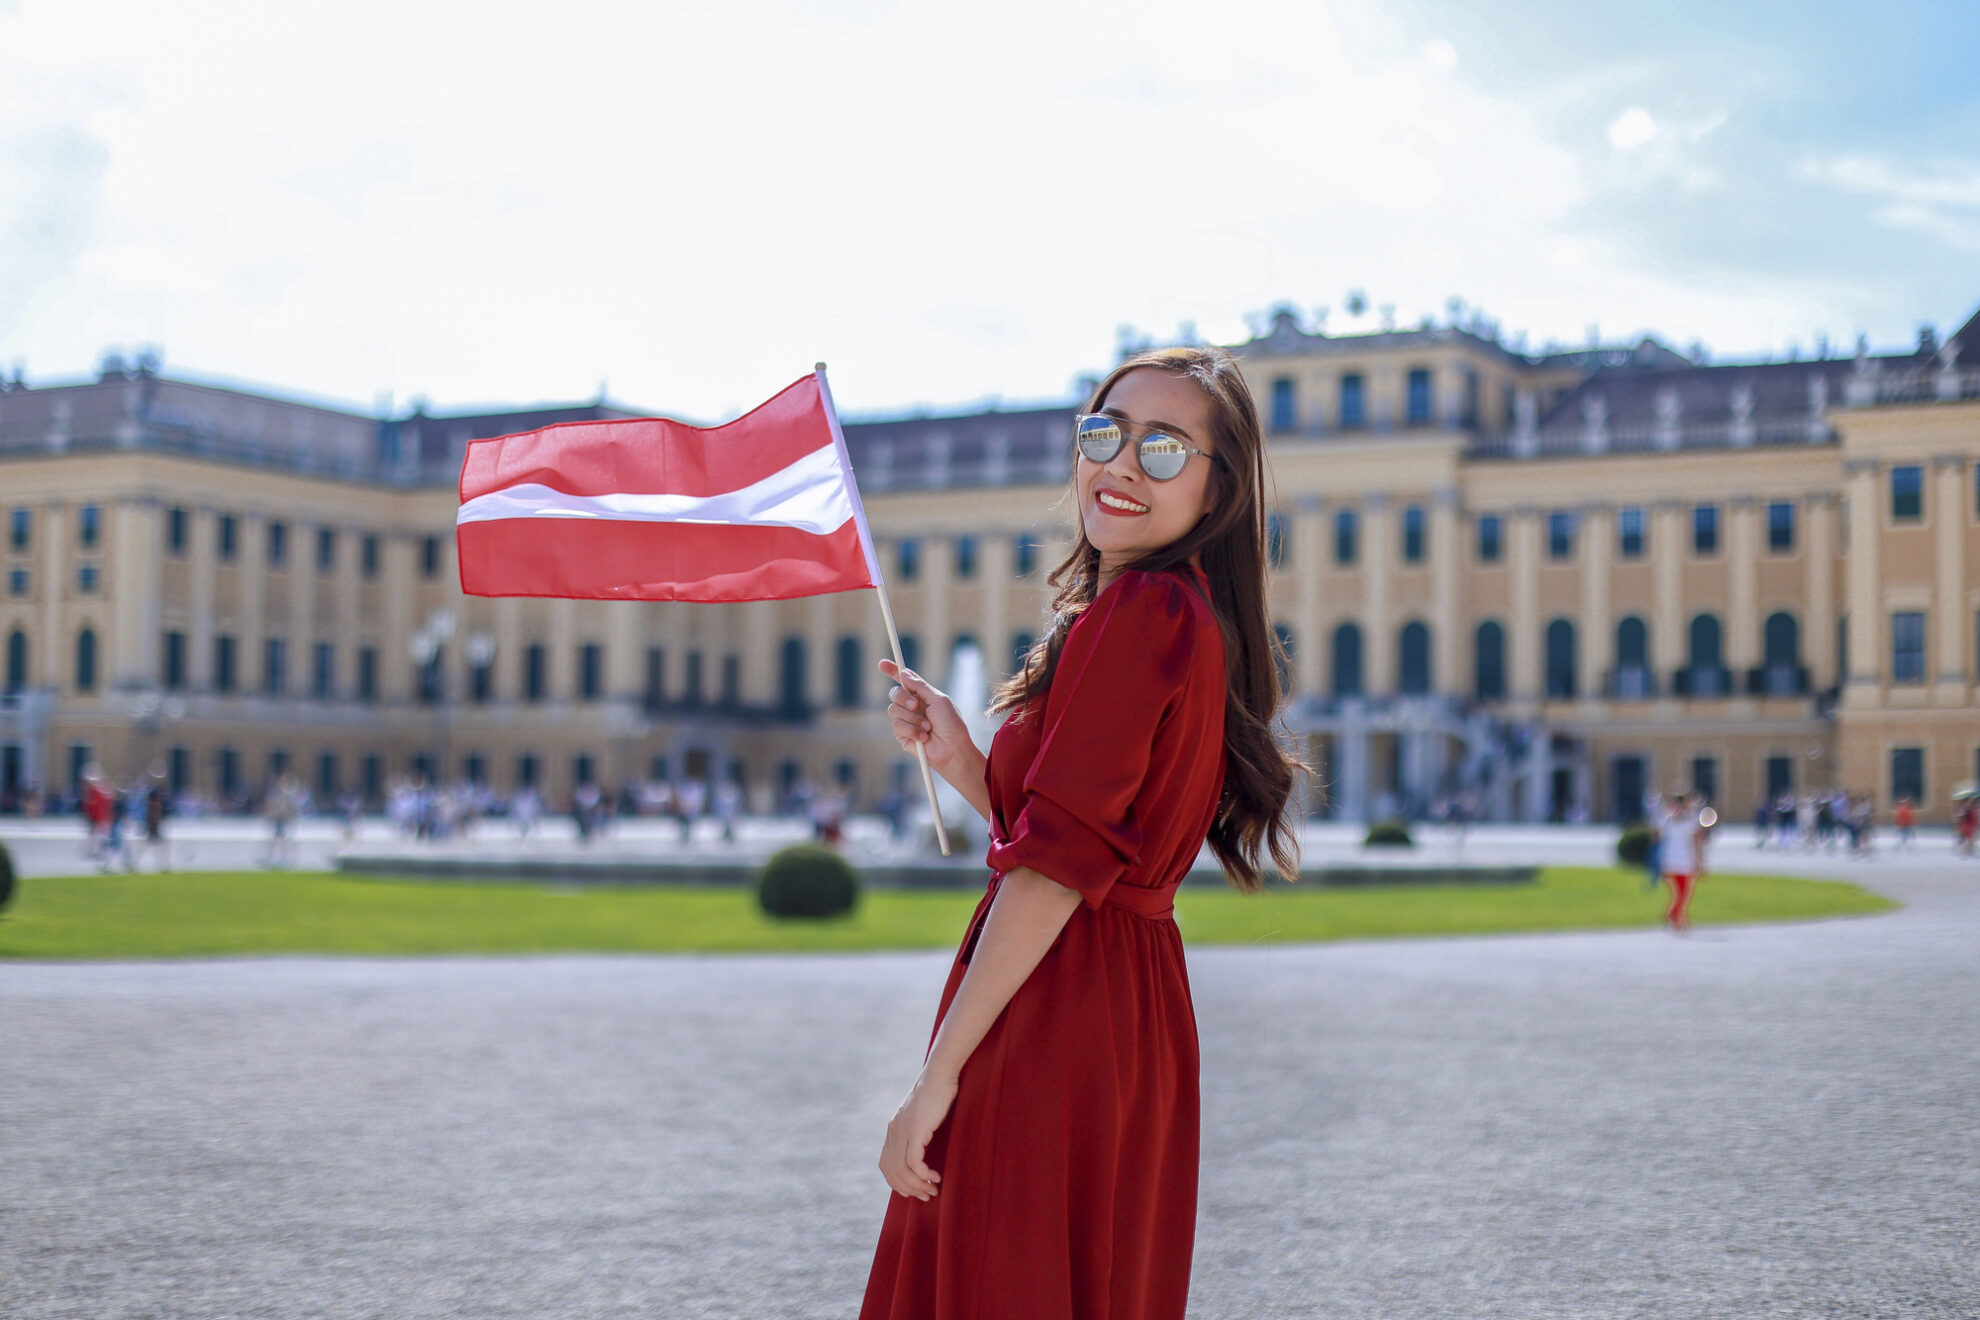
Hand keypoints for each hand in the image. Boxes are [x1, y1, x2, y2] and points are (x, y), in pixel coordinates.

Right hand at [878, 658, 972, 775]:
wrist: (953, 748)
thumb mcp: (939, 699)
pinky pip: (896, 725)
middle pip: (895, 693)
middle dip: (904, 697)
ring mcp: (906, 720)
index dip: (892, 671)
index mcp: (922, 695)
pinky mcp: (902, 735)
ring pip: (893, 709)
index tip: (882, 664)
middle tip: (916, 705)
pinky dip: (911, 730)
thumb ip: (920, 686)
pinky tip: (923, 737)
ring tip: (928, 727)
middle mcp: (912, 706)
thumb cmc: (951, 724)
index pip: (904, 680)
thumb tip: (903, 673)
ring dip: (912, 718)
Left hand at [878, 1068, 956, 1200]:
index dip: (897, 1183)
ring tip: (933, 1189)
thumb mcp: (921, 1115)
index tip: (914, 1191)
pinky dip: (923, 1175)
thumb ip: (916, 1131)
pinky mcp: (916, 1129)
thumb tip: (922, 1148)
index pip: (886, 1165)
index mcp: (893, 1130)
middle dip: (909, 1189)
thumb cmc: (936, 1093)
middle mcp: (894, 1132)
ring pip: (903, 1170)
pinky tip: (934, 1176)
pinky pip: (914, 1161)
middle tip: (927, 1195)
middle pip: (893, 1172)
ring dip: (918, 1185)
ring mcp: (903, 1131)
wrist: (939, 1073)